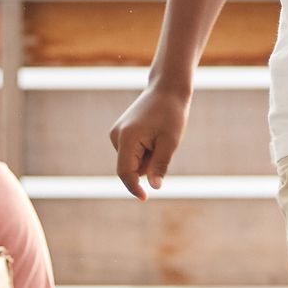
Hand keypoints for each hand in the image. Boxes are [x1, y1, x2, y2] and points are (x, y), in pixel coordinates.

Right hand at [110, 82, 189, 198]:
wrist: (167, 89)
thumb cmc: (171, 114)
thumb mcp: (170, 142)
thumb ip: (160, 165)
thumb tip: (154, 187)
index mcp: (126, 138)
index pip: (125, 172)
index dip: (134, 188)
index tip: (145, 198)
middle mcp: (116, 136)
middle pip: (130, 168)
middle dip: (147, 166)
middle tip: (164, 147)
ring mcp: (116, 134)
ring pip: (132, 162)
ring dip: (147, 158)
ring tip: (159, 138)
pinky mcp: (120, 133)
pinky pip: (133, 154)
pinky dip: (145, 152)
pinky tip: (154, 136)